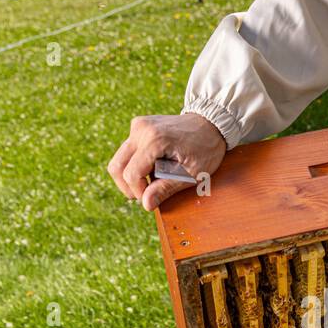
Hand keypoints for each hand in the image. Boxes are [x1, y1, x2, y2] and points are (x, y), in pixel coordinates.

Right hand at [108, 113, 226, 210]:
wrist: (211, 123)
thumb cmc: (206, 149)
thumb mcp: (192, 174)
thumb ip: (167, 188)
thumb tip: (146, 204)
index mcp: (155, 140)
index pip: (131, 175)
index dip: (139, 192)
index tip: (153, 197)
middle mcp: (141, 129)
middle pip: (117, 167)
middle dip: (128, 187)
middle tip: (147, 194)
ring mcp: (138, 125)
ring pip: (119, 160)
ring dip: (131, 176)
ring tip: (151, 181)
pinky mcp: (138, 126)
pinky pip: (127, 152)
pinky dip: (135, 164)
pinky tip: (154, 167)